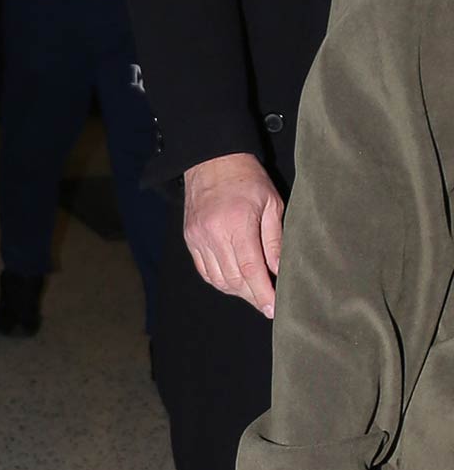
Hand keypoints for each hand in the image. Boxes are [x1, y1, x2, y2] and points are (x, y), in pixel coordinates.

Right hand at [182, 151, 283, 316]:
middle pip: (233, 280)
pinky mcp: (190, 239)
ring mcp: (198, 238)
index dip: (263, 294)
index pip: (250, 270)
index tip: (274, 309)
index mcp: (237, 224)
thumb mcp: (271, 203)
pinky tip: (235, 281)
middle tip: (269, 302)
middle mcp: (213, 234)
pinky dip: (220, 281)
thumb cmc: (247, 179)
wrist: (211, 160)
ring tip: (254, 292)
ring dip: (237, 291)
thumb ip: (275, 240)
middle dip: (253, 296)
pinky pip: (205, 271)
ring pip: (218, 279)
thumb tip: (279, 271)